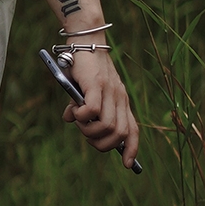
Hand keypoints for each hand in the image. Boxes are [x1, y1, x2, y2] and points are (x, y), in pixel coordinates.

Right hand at [62, 53, 139, 167]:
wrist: (85, 40)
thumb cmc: (84, 67)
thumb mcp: (86, 91)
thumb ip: (82, 108)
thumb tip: (71, 120)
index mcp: (121, 102)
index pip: (133, 130)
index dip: (132, 150)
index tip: (129, 165)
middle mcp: (120, 99)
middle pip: (118, 135)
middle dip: (100, 143)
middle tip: (85, 134)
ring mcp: (110, 92)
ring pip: (107, 126)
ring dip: (88, 130)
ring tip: (78, 122)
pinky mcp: (97, 86)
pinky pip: (93, 111)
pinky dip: (82, 117)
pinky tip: (74, 112)